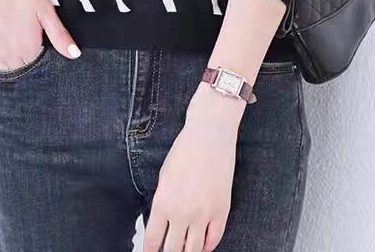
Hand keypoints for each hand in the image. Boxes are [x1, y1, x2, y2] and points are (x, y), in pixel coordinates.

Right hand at [0, 0, 80, 66]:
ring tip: (30, 42)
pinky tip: (16, 42)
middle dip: (37, 66)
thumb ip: (59, 35)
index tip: (56, 51)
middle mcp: (8, 55)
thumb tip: (74, 54)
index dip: (52, 63)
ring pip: (11, 70)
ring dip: (22, 63)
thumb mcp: (45, 9)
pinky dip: (8, 58)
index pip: (43, 71)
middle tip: (43, 44)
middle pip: (26, 74)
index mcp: (27, 49)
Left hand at [143, 84, 244, 251]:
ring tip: (183, 250)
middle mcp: (182, 213)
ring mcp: (203, 214)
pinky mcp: (221, 210)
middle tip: (167, 251)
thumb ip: (163, 201)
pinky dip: (206, 246)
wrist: (209, 135)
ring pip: (193, 250)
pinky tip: (201, 245)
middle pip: (172, 250)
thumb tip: (162, 222)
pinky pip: (213, 239)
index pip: (153, 240)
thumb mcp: (164, 176)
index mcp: (163, 203)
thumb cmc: (184, 150)